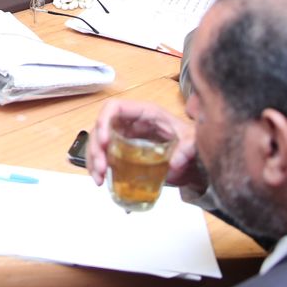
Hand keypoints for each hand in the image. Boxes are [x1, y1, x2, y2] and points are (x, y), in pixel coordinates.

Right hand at [86, 100, 203, 194]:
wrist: (192, 155)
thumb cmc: (188, 139)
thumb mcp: (192, 140)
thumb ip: (187, 149)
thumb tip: (175, 164)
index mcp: (144, 113)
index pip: (115, 107)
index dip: (104, 121)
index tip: (104, 142)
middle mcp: (130, 122)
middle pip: (101, 127)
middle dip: (96, 147)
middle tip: (101, 167)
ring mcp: (124, 135)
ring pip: (98, 142)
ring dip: (94, 159)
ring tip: (99, 178)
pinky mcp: (123, 150)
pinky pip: (104, 154)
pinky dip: (98, 166)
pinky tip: (101, 179)